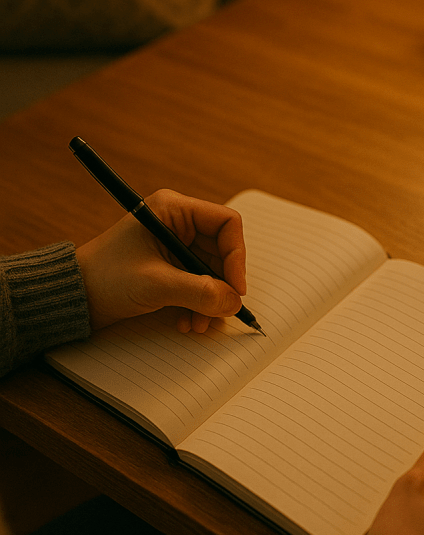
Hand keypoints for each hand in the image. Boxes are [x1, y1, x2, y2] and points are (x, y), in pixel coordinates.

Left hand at [76, 189, 246, 333]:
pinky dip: (198, 305)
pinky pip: (199, 285)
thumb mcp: (156, 284)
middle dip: (222, 286)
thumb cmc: (105, 277)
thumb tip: (234, 301)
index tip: (237, 287)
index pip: (226, 224)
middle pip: (222, 252)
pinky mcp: (170, 268)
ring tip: (197, 323)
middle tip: (219, 311)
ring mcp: (174, 247)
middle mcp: (177, 224)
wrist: (75, 297)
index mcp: (174, 210)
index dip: (237, 255)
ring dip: (210, 301)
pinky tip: (186, 321)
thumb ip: (200, 292)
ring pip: (212, 273)